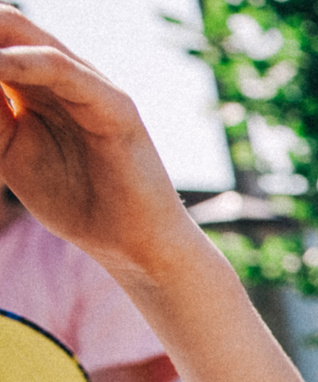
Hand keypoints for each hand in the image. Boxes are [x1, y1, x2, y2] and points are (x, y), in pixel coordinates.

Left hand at [0, 12, 197, 276]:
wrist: (129, 244)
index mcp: (31, 81)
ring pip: (25, 36)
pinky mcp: (114, 105)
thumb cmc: (73, 200)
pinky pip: (62, 69)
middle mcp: (58, 73)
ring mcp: (88, 85)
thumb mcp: (6, 151)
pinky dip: (23, 62)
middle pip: (4, 25)